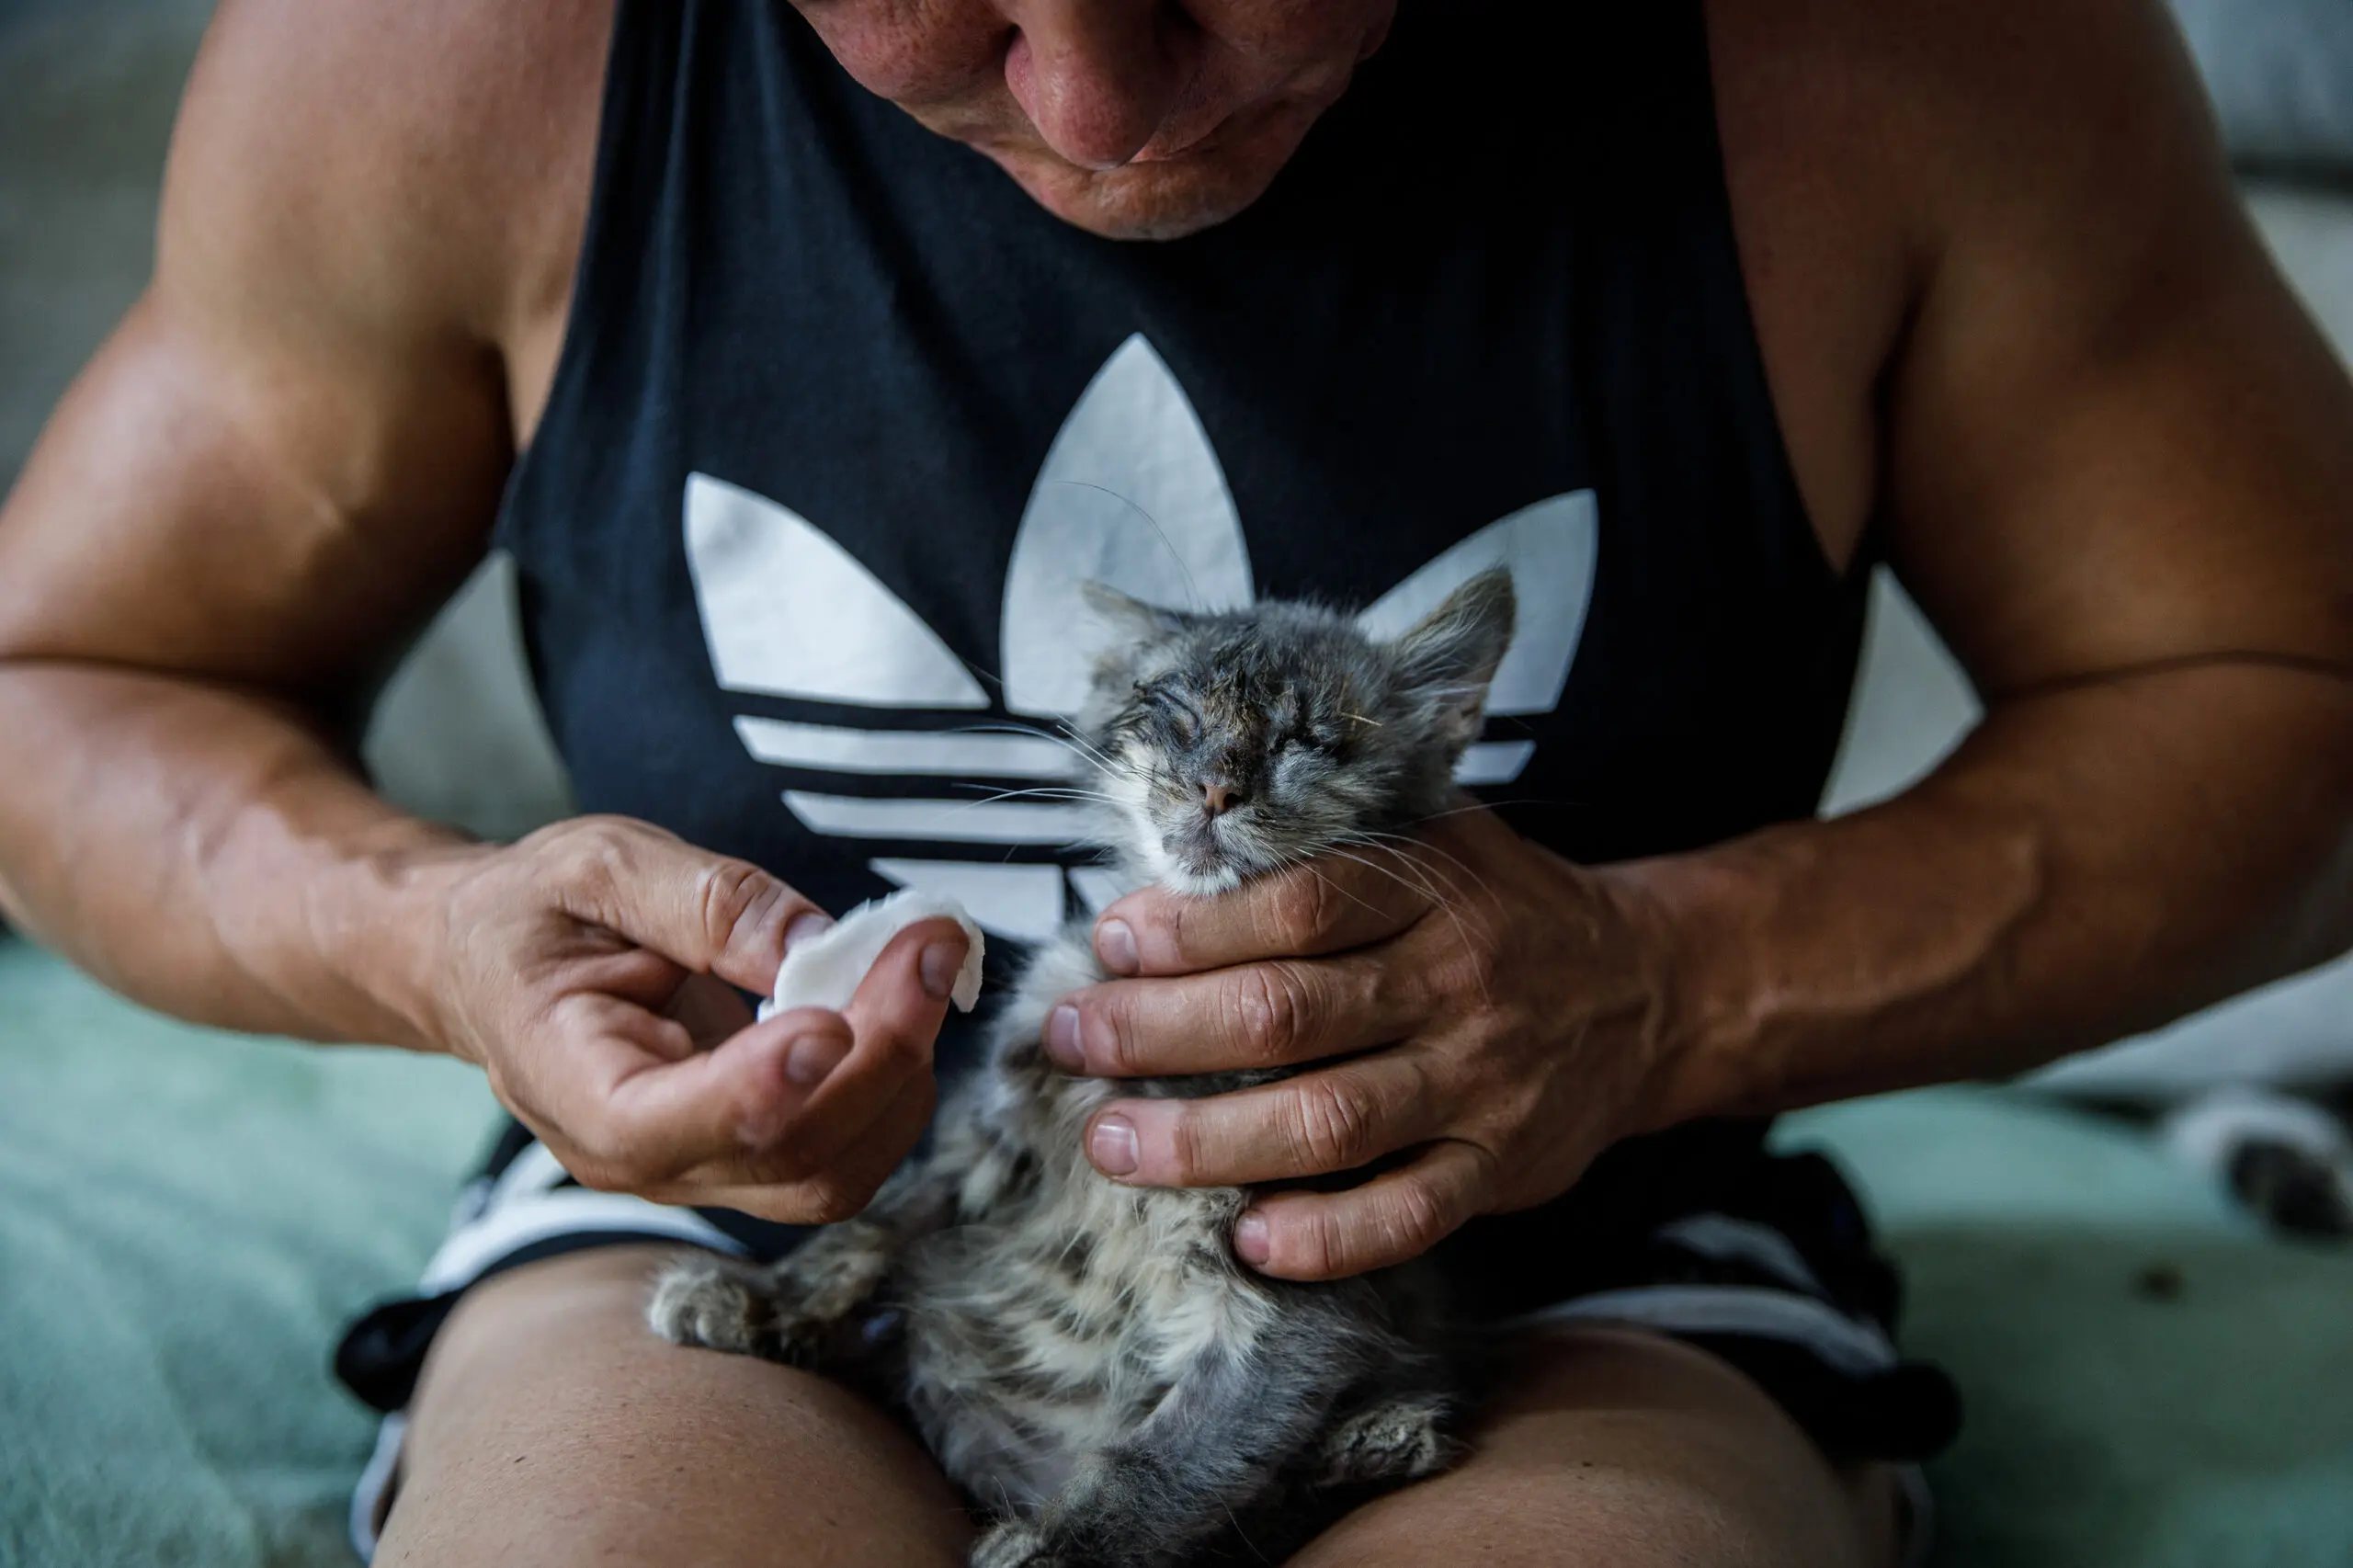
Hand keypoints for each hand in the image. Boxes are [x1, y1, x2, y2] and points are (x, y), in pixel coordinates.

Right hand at [412, 816, 969, 1222]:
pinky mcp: (752, 1154)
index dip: (760, 1087)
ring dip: (903, 1074)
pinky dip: (896, 1083)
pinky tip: (902, 1000)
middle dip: (880, 1054)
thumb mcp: (598, 867)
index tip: (832, 1019)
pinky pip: (846, 1150)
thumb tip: (814, 944)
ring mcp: (702, 1168)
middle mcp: (639, 1158)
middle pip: (785, 1156)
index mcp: (570, 1085)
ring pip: (833, 1172)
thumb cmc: (535, 913)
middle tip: (929, 944)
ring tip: (922, 961)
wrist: (495, 964)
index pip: (665, 1127)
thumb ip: (702, 901)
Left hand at [1041, 805, 1676, 1279]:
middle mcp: (1456, 985)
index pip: (1299, 905)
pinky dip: (1323, 1237)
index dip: (1194, 927)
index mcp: (1433, 890)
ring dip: (1205, 1141)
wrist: (1649, 987)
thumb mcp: (1436, 836)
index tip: (1111, 940)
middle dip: (1158, 1032)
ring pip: (1329, 1123)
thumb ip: (1327, 841)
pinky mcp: (1499, 1169)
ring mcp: (1480, 1084)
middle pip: (1288, 1015)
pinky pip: (1405, 1216)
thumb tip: (1173, 856)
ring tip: (1112, 1141)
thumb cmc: (1504, 907)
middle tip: (1070, 1040)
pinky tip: (1244, 1238)